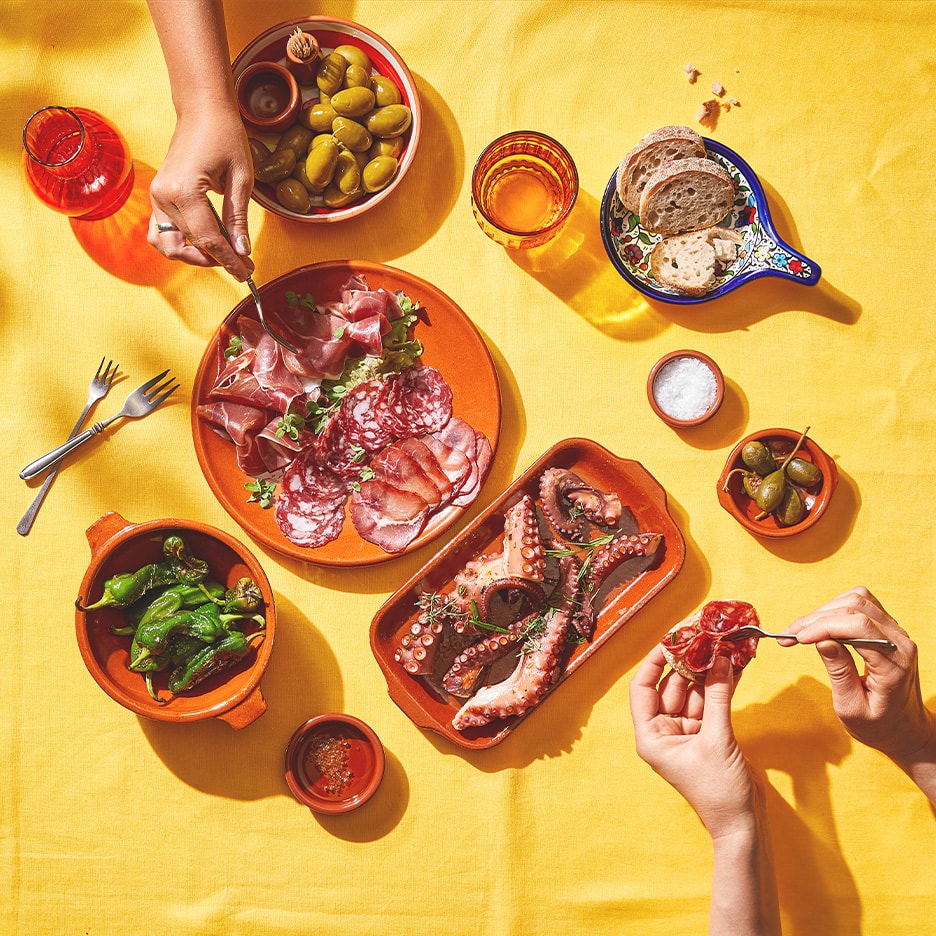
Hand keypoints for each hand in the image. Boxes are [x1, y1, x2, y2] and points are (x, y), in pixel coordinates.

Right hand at [147, 100, 254, 279]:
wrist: (202, 110)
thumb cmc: (225, 136)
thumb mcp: (241, 179)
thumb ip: (238, 219)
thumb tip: (242, 252)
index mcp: (183, 191)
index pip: (208, 240)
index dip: (230, 261)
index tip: (248, 273)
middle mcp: (163, 196)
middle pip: (189, 245)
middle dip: (217, 260)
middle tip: (243, 265)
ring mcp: (156, 197)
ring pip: (170, 245)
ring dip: (195, 256)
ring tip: (224, 254)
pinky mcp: (157, 196)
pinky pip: (162, 233)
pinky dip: (181, 244)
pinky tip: (205, 243)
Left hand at [629, 647, 764, 838]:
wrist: (743, 825)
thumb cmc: (719, 792)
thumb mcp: (716, 739)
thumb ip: (717, 697)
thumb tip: (721, 658)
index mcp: (651, 735)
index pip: (643, 687)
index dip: (654, 661)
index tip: (671, 639)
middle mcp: (663, 731)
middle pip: (671, 685)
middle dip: (688, 661)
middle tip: (704, 635)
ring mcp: (685, 732)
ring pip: (693, 691)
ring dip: (707, 670)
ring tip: (721, 644)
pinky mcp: (706, 735)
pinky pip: (709, 702)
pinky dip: (720, 685)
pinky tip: (733, 665)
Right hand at [787, 586, 935, 766]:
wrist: (904, 729)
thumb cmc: (879, 724)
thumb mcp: (852, 708)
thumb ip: (839, 673)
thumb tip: (822, 641)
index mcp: (894, 663)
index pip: (858, 626)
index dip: (823, 626)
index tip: (797, 638)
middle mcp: (900, 642)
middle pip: (856, 607)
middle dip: (817, 617)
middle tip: (791, 634)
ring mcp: (896, 633)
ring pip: (857, 599)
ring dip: (825, 611)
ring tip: (803, 630)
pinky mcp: (888, 630)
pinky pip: (862, 604)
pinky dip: (836, 609)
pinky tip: (821, 626)